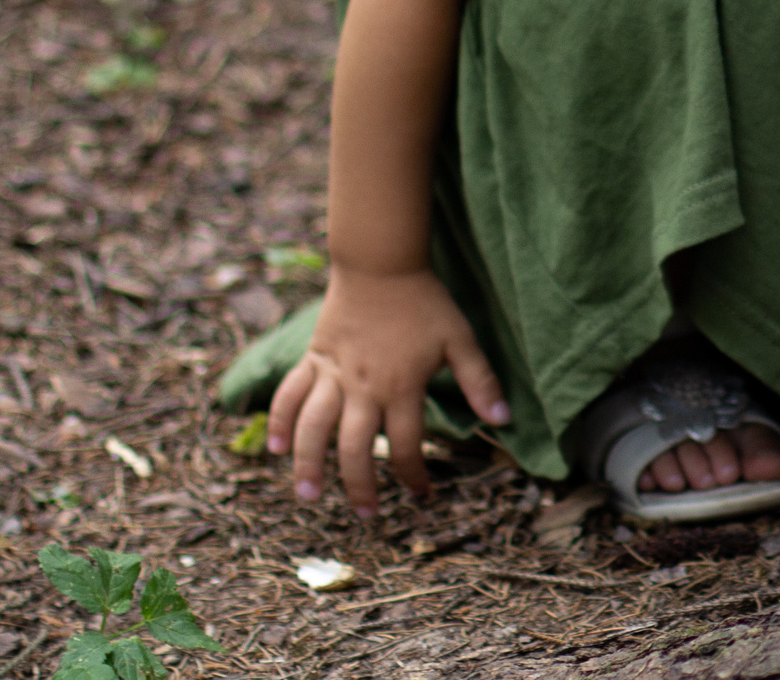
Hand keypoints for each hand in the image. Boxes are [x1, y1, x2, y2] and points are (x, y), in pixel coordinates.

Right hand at [267, 266, 509, 517]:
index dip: (414, 475)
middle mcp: (362, 388)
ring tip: (308, 494)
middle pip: (356, 448)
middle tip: (366, 515)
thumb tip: (504, 419)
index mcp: (401, 387)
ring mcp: (333, 375)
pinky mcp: (313, 359)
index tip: (422, 493)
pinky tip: (275, 448)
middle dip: (360, 486)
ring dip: (309, 464)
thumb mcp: (461, 339)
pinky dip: (279, 420)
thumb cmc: (425, 302)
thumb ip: (480, 381)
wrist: (381, 264)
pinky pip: (290, 394)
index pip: (406, 445)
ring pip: (313, 428)